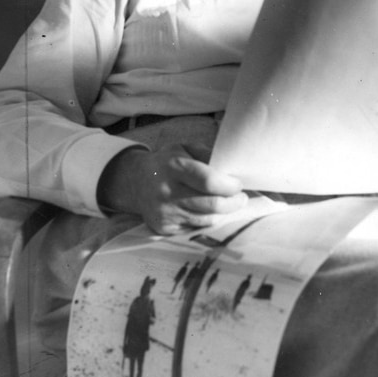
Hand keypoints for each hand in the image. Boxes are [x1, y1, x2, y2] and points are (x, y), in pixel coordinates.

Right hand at [98, 143, 247, 234]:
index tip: (238, 185)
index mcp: (174, 167)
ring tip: (230, 204)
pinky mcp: (164, 227)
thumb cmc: (167, 162)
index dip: (229, 186)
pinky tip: (211, 212)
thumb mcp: (185, 149)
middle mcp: (167, 191)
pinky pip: (195, 227)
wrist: (136, 182)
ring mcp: (165, 212)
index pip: (208, 181)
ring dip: (223, 213)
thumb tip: (233, 166)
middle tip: (241, 198)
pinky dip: (207, 220)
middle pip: (211, 204)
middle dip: (233, 203)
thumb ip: (208, 155)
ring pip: (206, 219)